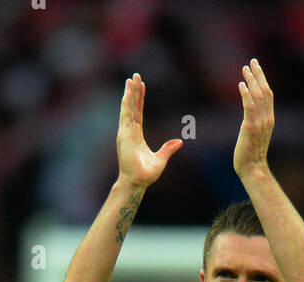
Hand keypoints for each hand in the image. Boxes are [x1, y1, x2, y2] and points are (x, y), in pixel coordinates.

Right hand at [116, 73, 182, 187]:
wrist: (137, 183)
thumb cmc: (146, 175)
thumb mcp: (161, 159)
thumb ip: (168, 149)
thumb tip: (180, 142)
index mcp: (137, 135)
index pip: (138, 113)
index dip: (139, 99)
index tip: (141, 86)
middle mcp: (129, 132)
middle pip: (132, 107)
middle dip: (134, 91)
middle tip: (135, 76)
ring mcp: (125, 133)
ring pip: (128, 108)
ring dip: (129, 93)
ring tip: (131, 79)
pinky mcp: (124, 135)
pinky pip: (125, 115)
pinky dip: (126, 103)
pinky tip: (127, 93)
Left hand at [233, 59, 273, 178]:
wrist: (253, 169)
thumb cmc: (252, 154)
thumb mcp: (256, 134)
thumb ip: (254, 121)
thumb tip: (249, 112)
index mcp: (269, 119)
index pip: (268, 94)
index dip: (263, 79)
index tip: (256, 67)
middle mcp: (267, 119)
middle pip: (264, 91)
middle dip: (258, 75)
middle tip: (251, 61)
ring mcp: (259, 123)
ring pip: (257, 96)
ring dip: (251, 81)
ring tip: (244, 69)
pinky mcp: (250, 128)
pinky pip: (249, 107)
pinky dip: (245, 94)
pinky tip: (241, 84)